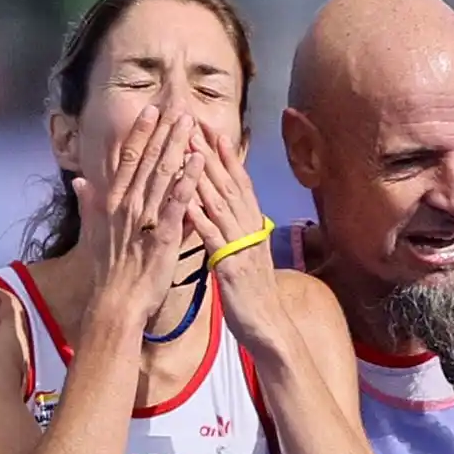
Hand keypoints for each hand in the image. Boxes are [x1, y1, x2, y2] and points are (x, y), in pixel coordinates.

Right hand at [74, 105, 203, 326]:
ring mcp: (145, 218)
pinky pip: (177, 202)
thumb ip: (89, 203)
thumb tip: (80, 181)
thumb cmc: (108, 270)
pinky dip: (188, 179)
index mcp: (111, 202)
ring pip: (162, 174)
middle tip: (178, 107)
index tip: (150, 111)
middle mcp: (127, 204)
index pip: (126, 159)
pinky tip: (198, 160)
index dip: (139, 134)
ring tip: (190, 123)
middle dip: (163, 131)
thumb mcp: (92, 232)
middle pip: (147, 160)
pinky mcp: (163, 234)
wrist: (116, 301)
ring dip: (177, 146)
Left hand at [187, 123, 285, 348]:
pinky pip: (212, 238)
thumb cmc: (254, 296)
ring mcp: (242, 247)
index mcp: (253, 228)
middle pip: (230, 186)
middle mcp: (250, 231)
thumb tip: (230, 216)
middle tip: (196, 125)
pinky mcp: (231, 267)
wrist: (268, 328)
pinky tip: (184, 200)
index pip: (240, 185)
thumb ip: (237, 234)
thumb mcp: (246, 257)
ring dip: (203, 176)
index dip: (226, 157)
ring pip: (221, 205)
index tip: (213, 131)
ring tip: (187, 150)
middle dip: (212, 154)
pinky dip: (199, 217)